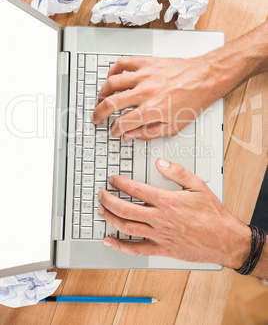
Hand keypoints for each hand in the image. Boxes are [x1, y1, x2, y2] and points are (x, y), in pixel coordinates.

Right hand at [91, 55, 218, 139]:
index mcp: (153, 109)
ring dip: (101, 94)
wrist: (205, 78)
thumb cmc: (193, 101)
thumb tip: (130, 136)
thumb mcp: (174, 127)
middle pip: (111, 103)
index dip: (114, 130)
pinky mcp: (147, 63)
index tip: (114, 131)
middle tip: (96, 118)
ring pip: (111, 83)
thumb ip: (149, 133)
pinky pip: (122, 63)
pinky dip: (112, 71)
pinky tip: (112, 78)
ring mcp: (145, 75)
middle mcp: (146, 92)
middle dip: (99, 114)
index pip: (122, 123)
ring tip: (100, 100)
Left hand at [97, 159, 250, 267]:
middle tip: (101, 194)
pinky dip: (119, 246)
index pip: (135, 189)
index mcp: (167, 201)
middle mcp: (159, 218)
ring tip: (101, 210)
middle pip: (125, 209)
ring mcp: (158, 235)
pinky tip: (109, 241)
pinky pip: (135, 249)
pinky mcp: (161, 249)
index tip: (113, 179)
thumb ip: (178, 172)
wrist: (224, 240)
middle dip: (108, 200)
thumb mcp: (198, 185)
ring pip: (126, 227)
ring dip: (110, 218)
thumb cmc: (212, 214)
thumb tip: (160, 163)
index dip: (120, 183)